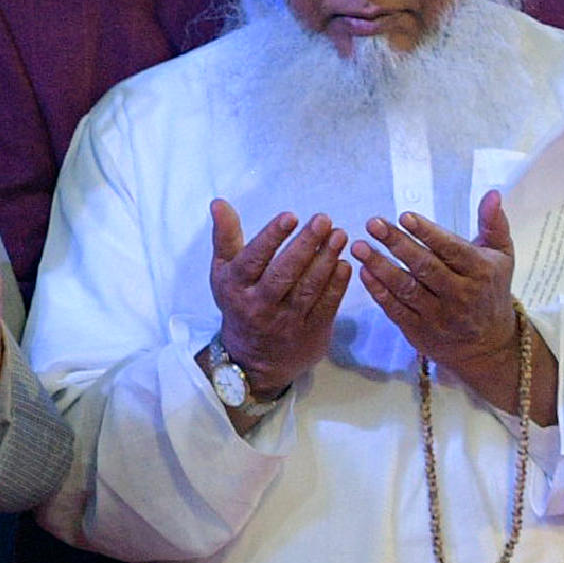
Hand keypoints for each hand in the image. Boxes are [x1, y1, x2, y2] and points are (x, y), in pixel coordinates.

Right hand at [206, 199, 343, 395]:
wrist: (253, 360)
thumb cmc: (239, 303)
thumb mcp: (224, 272)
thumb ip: (225, 237)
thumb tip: (218, 202)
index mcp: (236, 287)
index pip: (254, 259)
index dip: (272, 237)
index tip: (290, 216)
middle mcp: (259, 305)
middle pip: (285, 273)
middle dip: (306, 244)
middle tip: (324, 219)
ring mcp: (286, 321)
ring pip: (309, 288)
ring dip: (326, 260)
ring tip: (339, 235)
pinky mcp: (311, 332)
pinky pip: (326, 305)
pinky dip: (337, 284)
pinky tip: (344, 263)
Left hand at [355, 194, 540, 419]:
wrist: (487, 344)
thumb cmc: (490, 288)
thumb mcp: (501, 256)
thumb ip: (493, 224)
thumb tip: (492, 193)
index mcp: (480, 272)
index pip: (451, 249)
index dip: (427, 233)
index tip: (404, 216)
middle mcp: (461, 295)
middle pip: (425, 267)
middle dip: (397, 244)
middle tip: (373, 223)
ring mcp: (439, 316)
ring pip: (406, 289)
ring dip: (380, 266)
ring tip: (359, 246)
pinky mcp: (420, 331)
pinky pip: (395, 309)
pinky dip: (378, 291)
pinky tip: (363, 271)